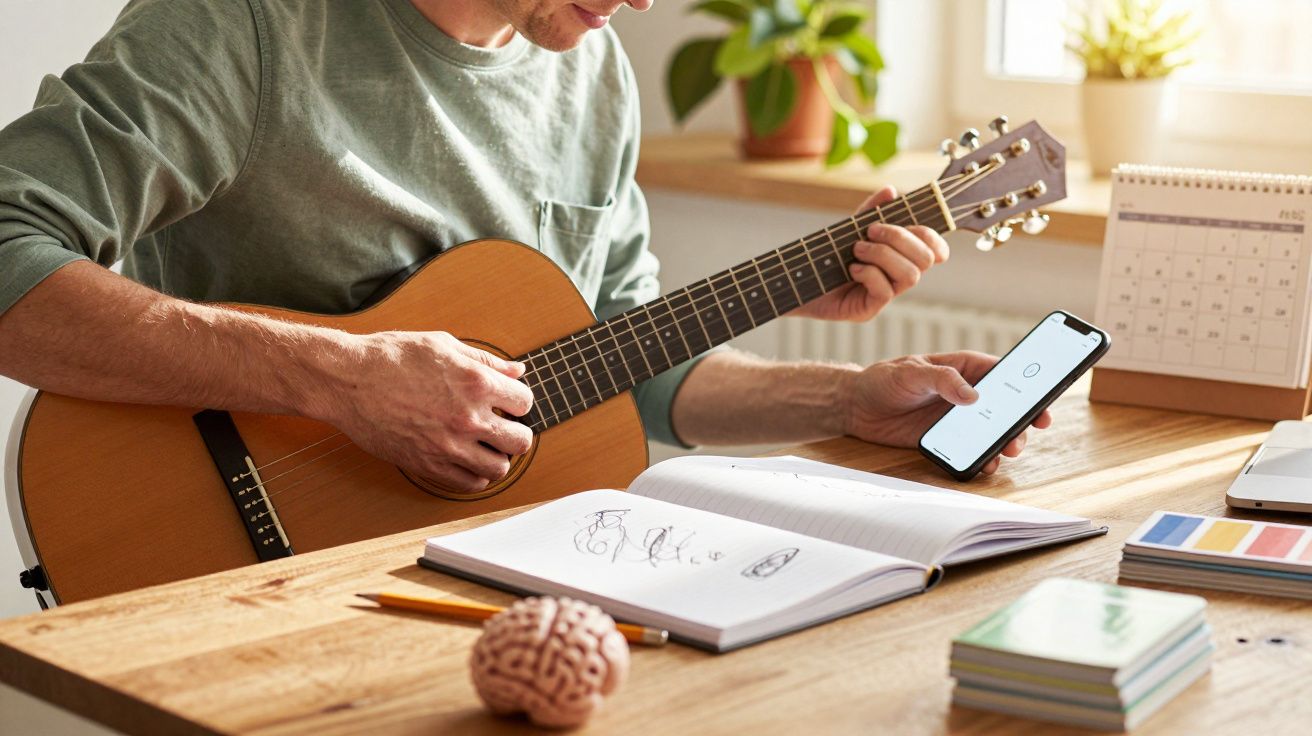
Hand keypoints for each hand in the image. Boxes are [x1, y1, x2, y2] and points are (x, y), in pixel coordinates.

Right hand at [314, 331, 533, 491]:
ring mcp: (449, 445)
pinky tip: (468, 461)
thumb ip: (485, 360)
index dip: (517, 402)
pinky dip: (475, 476)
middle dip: (516, 433)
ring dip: (498, 458)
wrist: (348, 380)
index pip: (524, 403)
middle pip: (520, 441)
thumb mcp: (443, 345)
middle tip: (503, 428)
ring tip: (486, 447)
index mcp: (476, 383)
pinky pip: (469, 483)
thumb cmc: (391, 357)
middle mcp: (468, 417)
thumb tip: (516, 371)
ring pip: (499, 468)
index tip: (507, 403)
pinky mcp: (428, 464)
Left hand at [790, 185, 949, 321]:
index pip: (935, 250)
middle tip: (870, 232)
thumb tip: (890, 191)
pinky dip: (870, 273)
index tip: (910, 225)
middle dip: (900, 239)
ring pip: (910, 276)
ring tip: (856, 249)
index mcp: (900, 257)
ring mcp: (884, 295)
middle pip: (926, 259)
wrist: (795, 280)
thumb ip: (870, 211)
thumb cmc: (825, 255)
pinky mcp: (868, 310)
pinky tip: (852, 268)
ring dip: (884, 255)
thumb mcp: (849, 228)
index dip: (933, 238)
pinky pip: (885, 291)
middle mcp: (897, 278)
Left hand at [840, 351, 1052, 475]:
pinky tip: (985, 465)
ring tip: (1007, 451)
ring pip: (994, 431)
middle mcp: (968, 394)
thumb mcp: (912, 372)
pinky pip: (973, 450)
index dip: (1028, 386)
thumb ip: (942, 379)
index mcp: (965, 369)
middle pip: (1007, 407)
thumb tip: (972, 395)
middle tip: (1027, 432)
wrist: (857, 407)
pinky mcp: (948, 440)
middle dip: (1022, 420)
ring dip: (1006, 442)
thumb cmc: (885, 379)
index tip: (1043, 400)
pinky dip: (983, 459)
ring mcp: (960, 419)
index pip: (1004, 374)